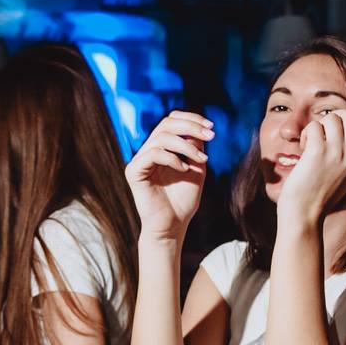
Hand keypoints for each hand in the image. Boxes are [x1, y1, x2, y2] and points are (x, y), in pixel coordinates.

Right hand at [125, 112, 213, 241]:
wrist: (173, 225)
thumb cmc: (183, 200)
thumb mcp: (197, 168)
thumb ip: (196, 148)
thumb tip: (198, 128)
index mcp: (162, 147)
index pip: (172, 120)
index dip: (191, 119)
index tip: (211, 127)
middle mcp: (149, 150)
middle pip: (166, 123)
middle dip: (191, 126)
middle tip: (210, 136)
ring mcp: (140, 160)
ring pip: (162, 137)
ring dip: (186, 146)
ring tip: (201, 160)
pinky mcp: (134, 172)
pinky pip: (153, 154)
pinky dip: (172, 158)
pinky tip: (184, 169)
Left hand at [277, 108, 345, 227]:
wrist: (304, 215)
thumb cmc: (320, 194)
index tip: (343, 126)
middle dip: (337, 116)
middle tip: (325, 132)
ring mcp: (337, 154)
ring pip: (332, 117)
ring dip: (319, 126)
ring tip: (312, 142)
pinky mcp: (318, 152)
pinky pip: (314, 126)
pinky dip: (306, 134)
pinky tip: (303, 148)